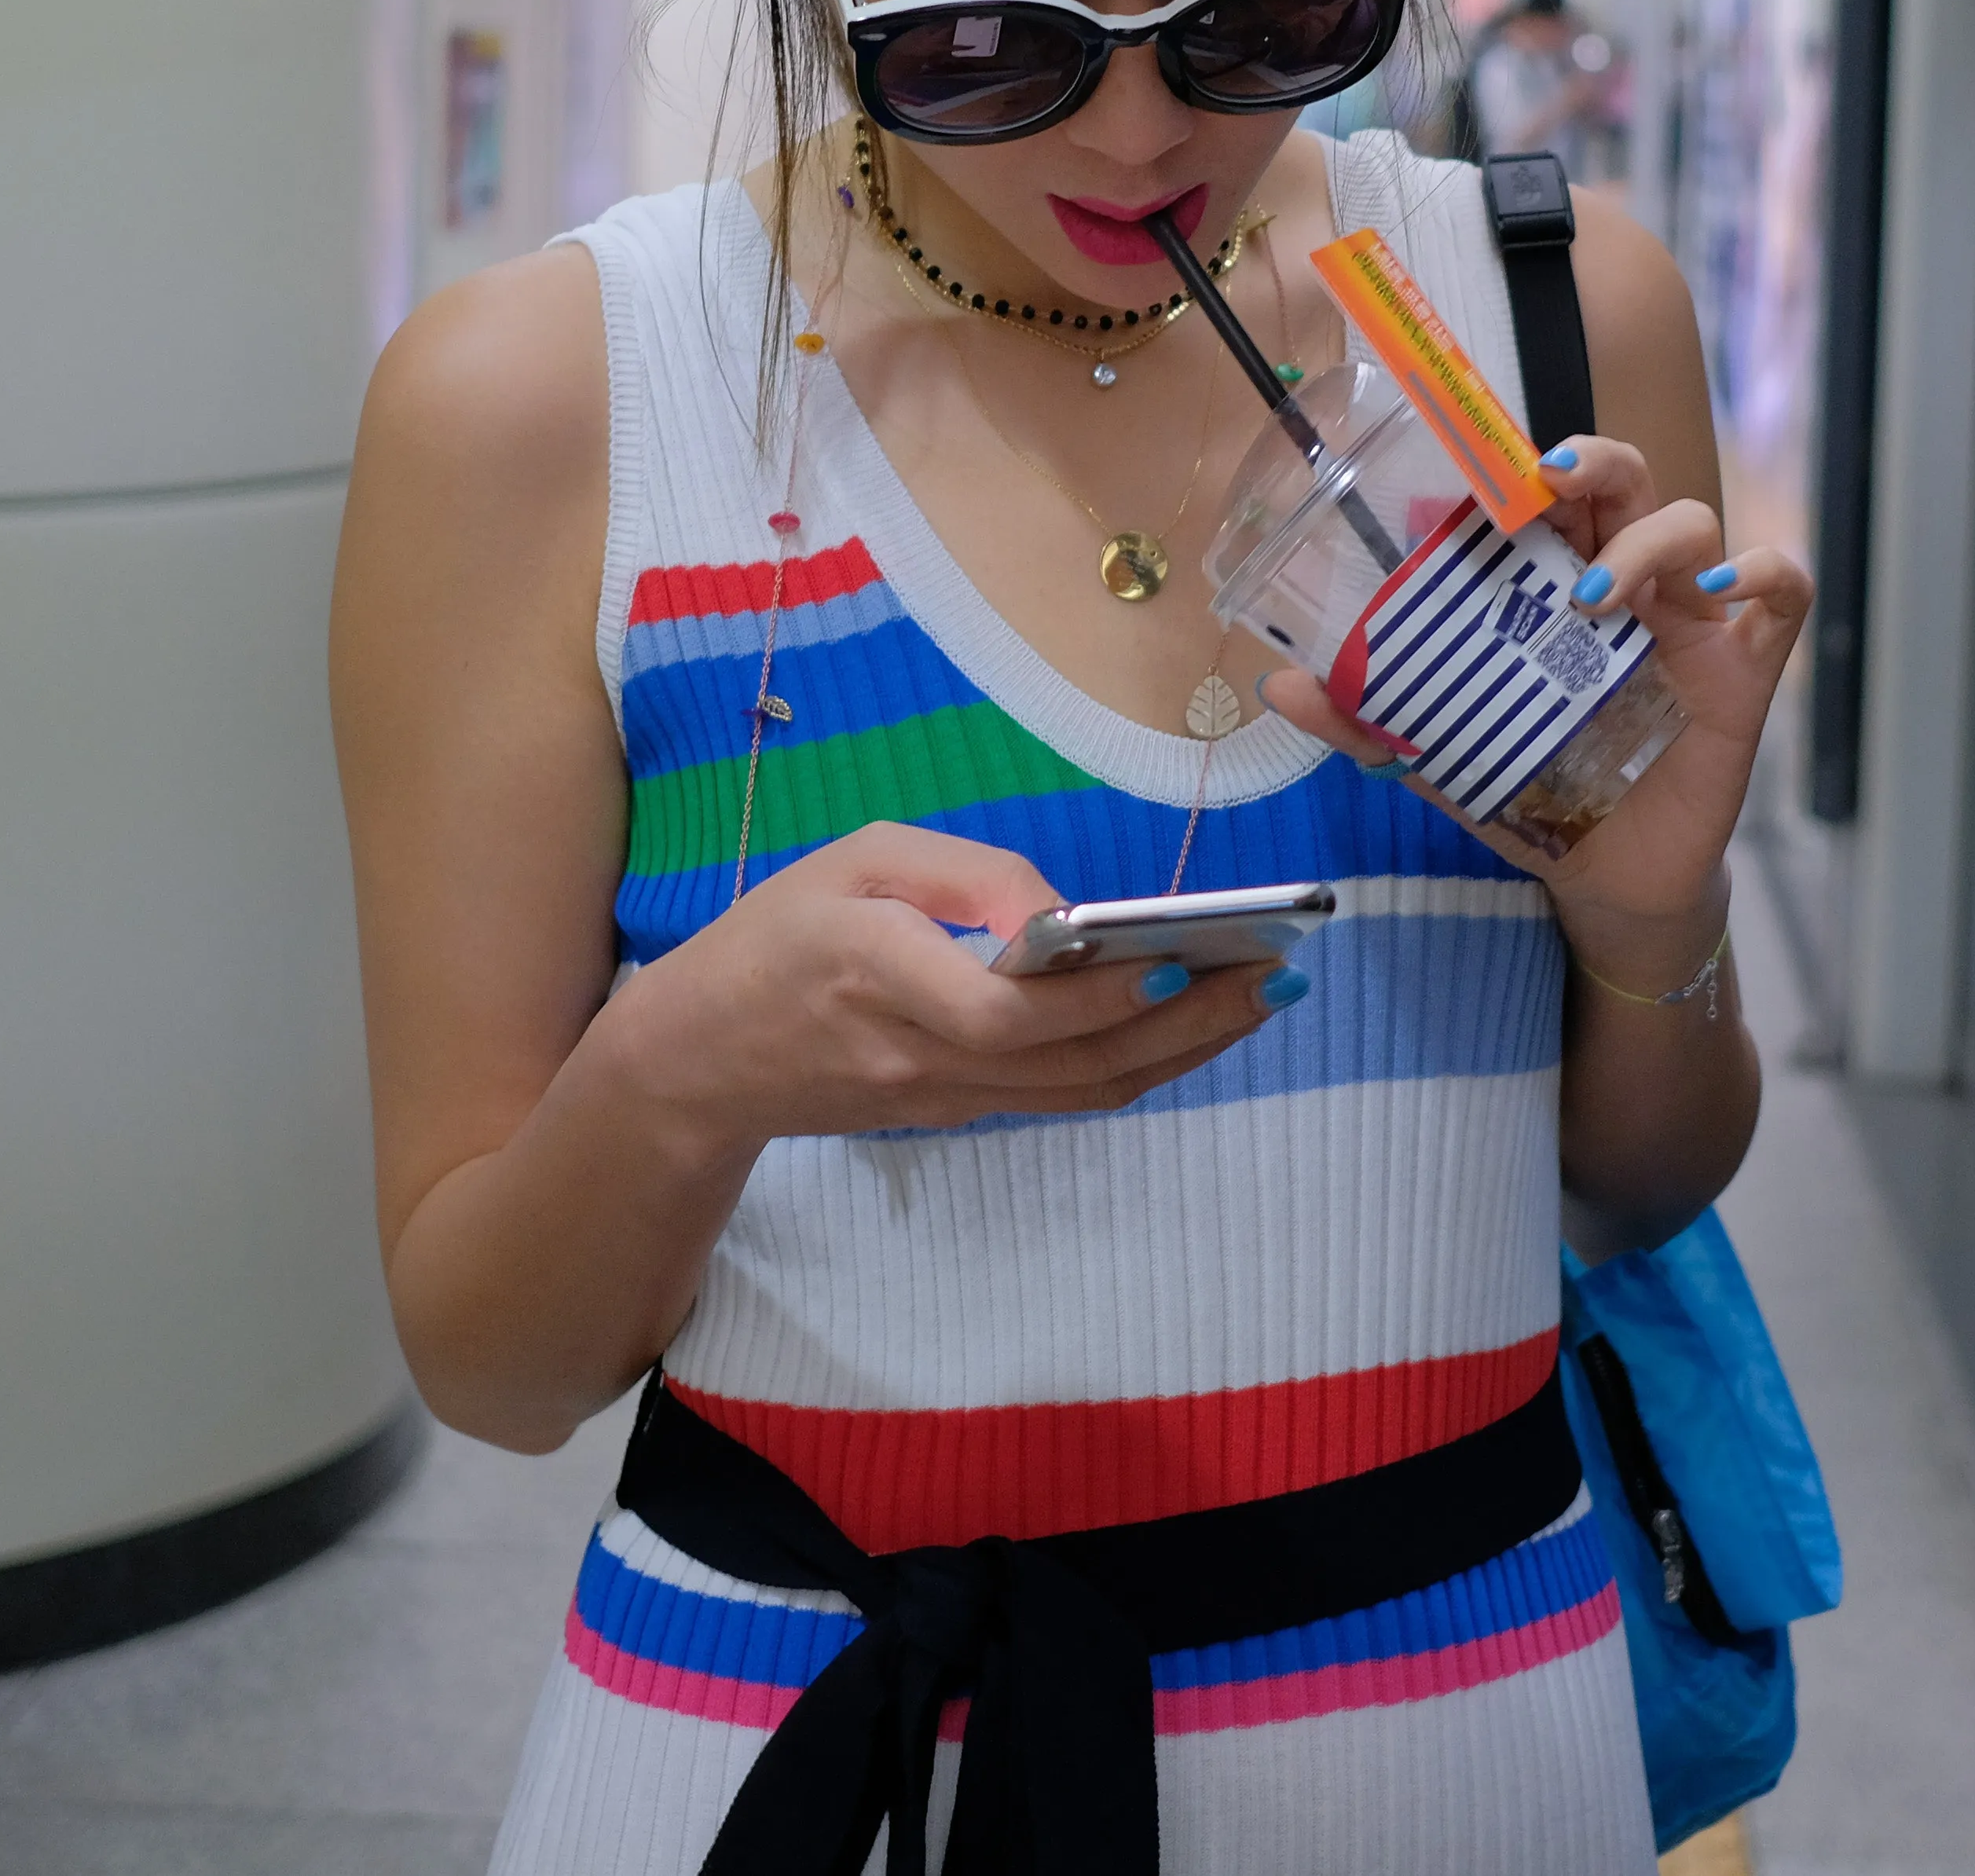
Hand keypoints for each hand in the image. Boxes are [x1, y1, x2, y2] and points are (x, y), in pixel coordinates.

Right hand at [592, 822, 1289, 1150]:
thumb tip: (1064, 915)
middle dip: (1184, 1023)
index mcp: (878, 975)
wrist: (700, 1061)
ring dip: (1180, 1051)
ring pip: (1081, 1091)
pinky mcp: (957, 1114)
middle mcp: (919, 1055)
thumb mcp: (854, 860)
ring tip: (1260, 998)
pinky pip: (1062, 1096)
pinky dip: (1136, 1064)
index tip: (1178, 957)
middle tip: (1275, 976)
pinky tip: (1193, 1023)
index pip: (1004, 1011)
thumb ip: (963, 874)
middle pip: (1071, 1064)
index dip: (1097, 997)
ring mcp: (942, 1099)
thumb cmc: (778, 936)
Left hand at [1255, 434, 1810, 979]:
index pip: (1550, 494)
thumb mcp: (1438, 757)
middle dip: (1596, 460)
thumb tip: (1278, 686)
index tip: (1488, 463)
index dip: (1528, 461)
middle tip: (1551, 480)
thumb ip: (1366, 721)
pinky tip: (1723, 594)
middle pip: (1627, 481)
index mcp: (1556, 583)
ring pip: (1696, 523)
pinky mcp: (1745, 670)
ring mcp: (1692, 621)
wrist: (1607, 884)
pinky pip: (1784, 593)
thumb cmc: (1532, 794)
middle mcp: (1628, 584)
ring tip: (1599, 597)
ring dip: (1651, 540)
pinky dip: (1765, 574)